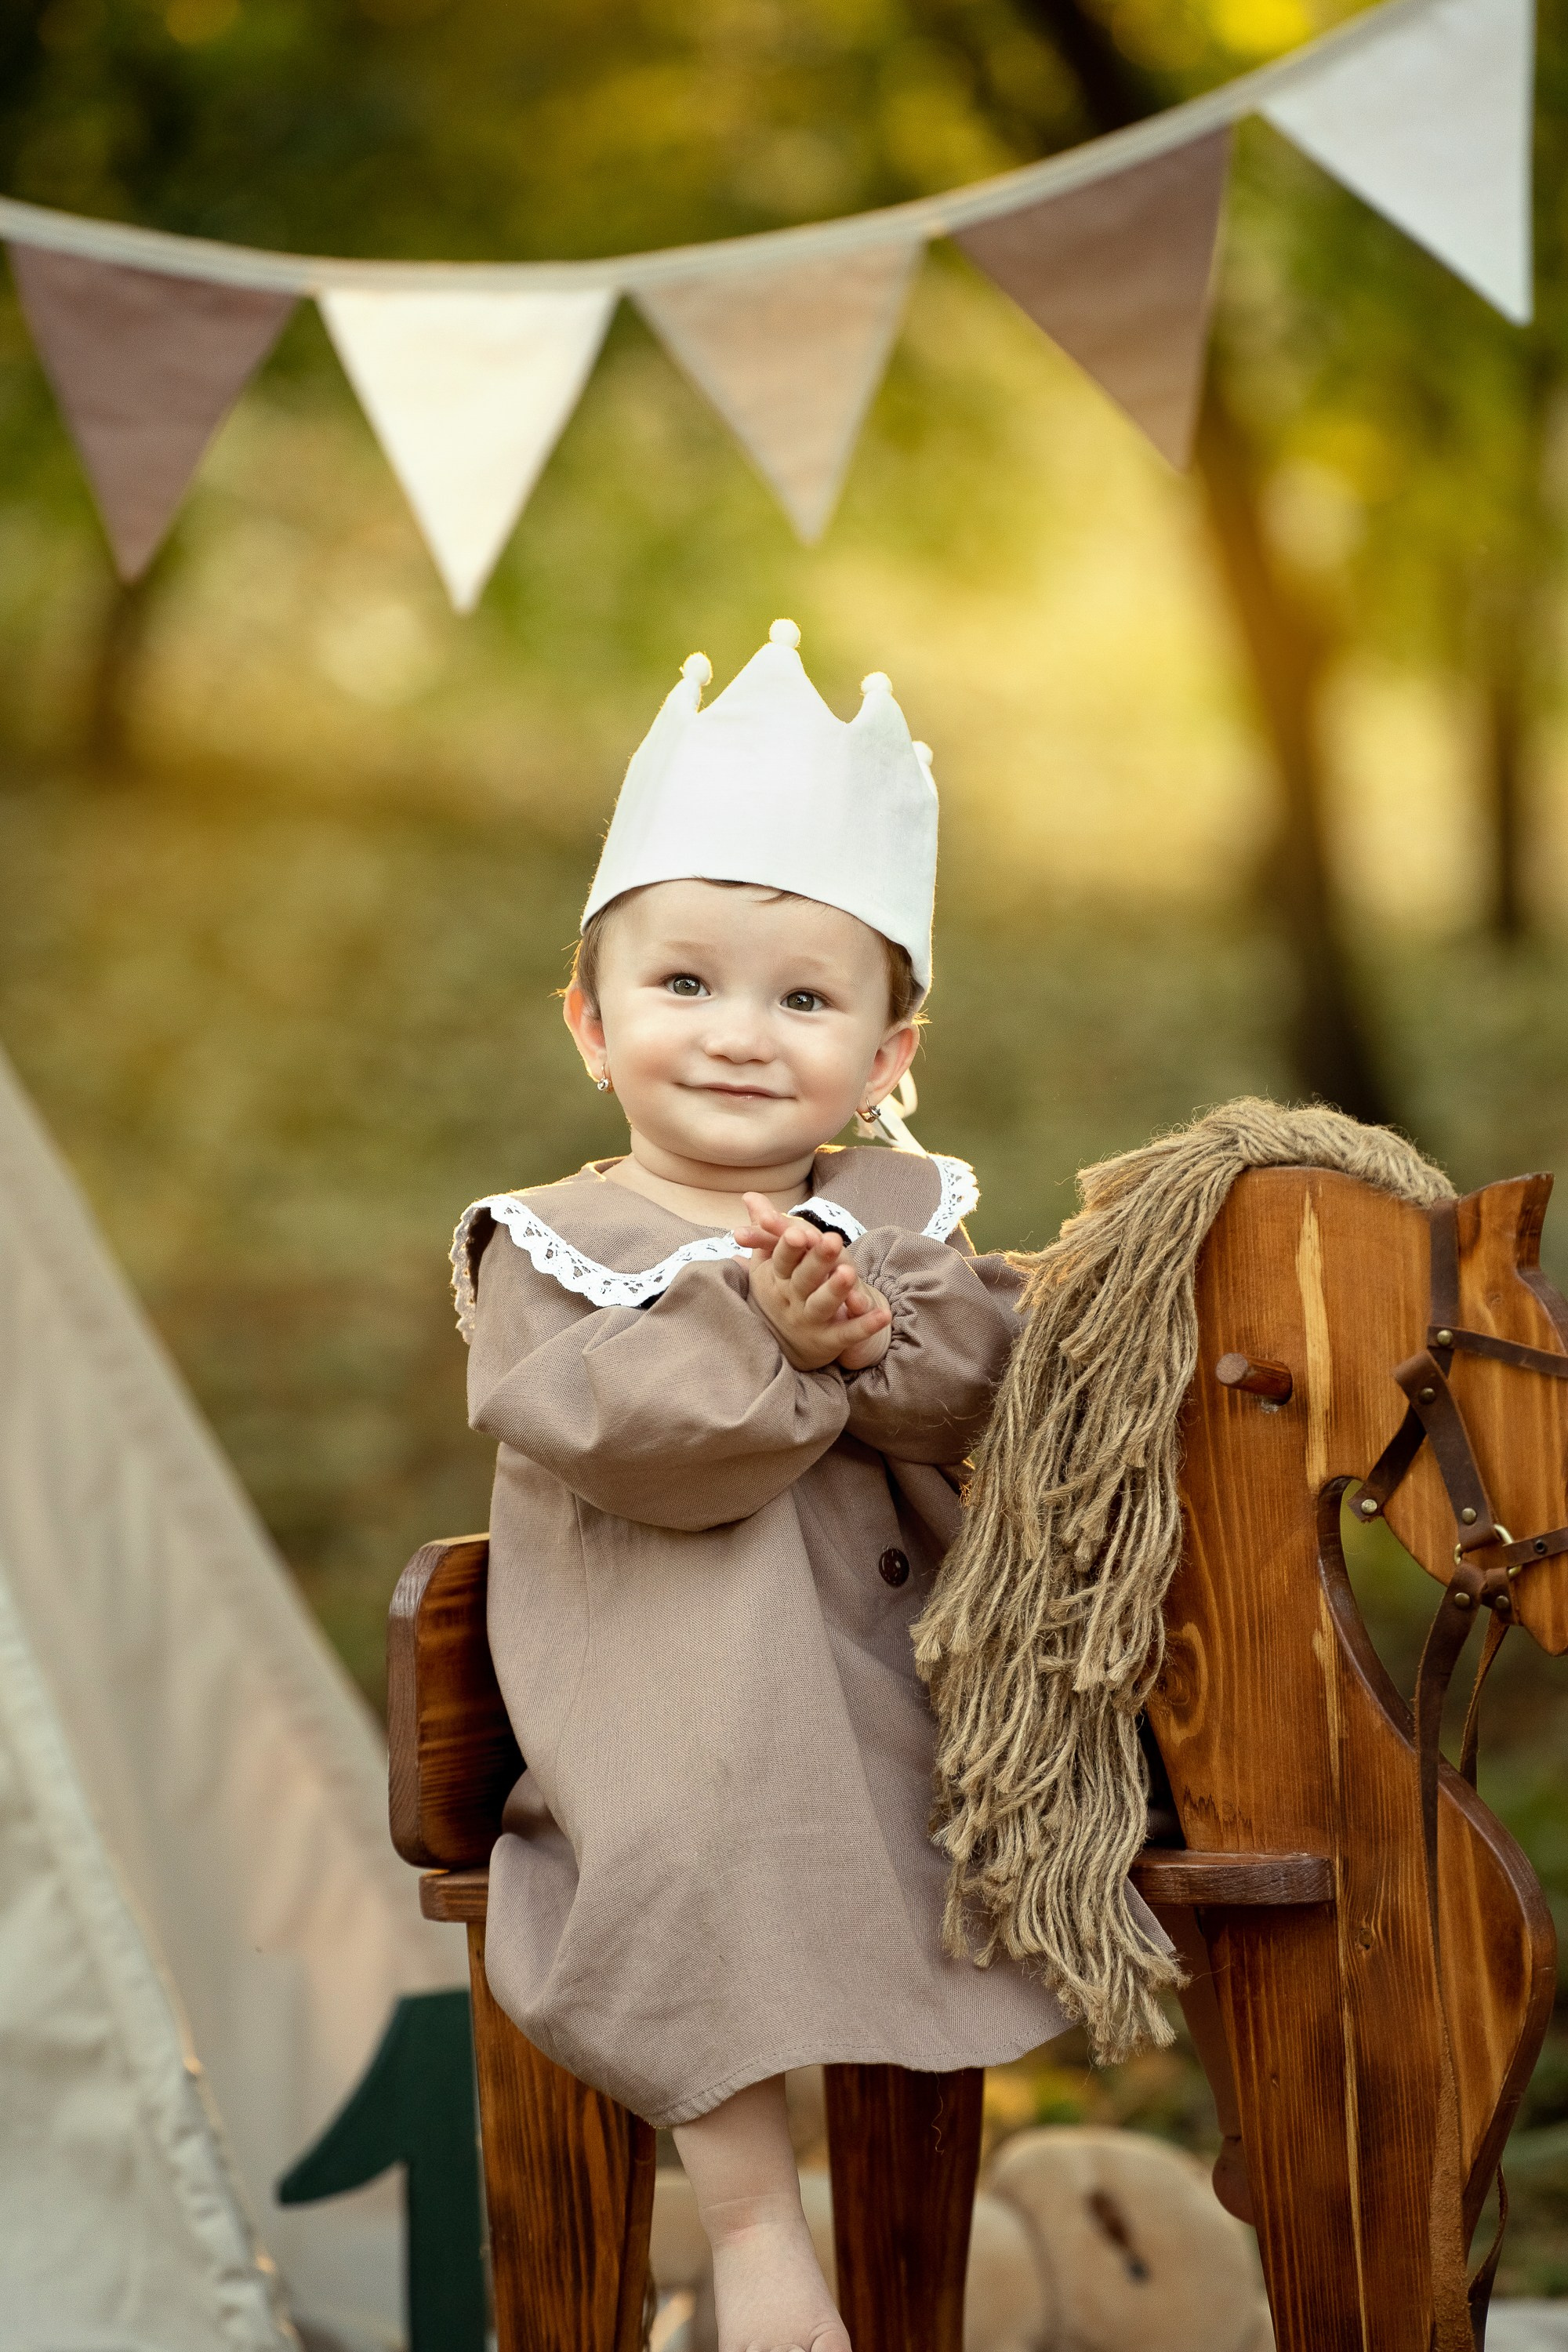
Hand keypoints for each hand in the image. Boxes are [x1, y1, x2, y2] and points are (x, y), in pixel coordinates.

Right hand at [735, 1194, 891, 1371]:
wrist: (788, 1344)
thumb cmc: (780, 1292)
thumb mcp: (767, 1264)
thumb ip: (765, 1229)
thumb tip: (750, 1195)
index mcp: (776, 1279)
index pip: (781, 1260)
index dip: (789, 1247)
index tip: (798, 1232)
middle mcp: (791, 1300)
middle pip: (803, 1279)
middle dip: (817, 1261)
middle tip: (833, 1241)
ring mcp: (810, 1321)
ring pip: (822, 1305)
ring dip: (836, 1290)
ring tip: (850, 1273)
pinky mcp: (830, 1340)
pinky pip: (848, 1333)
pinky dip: (865, 1325)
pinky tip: (883, 1314)